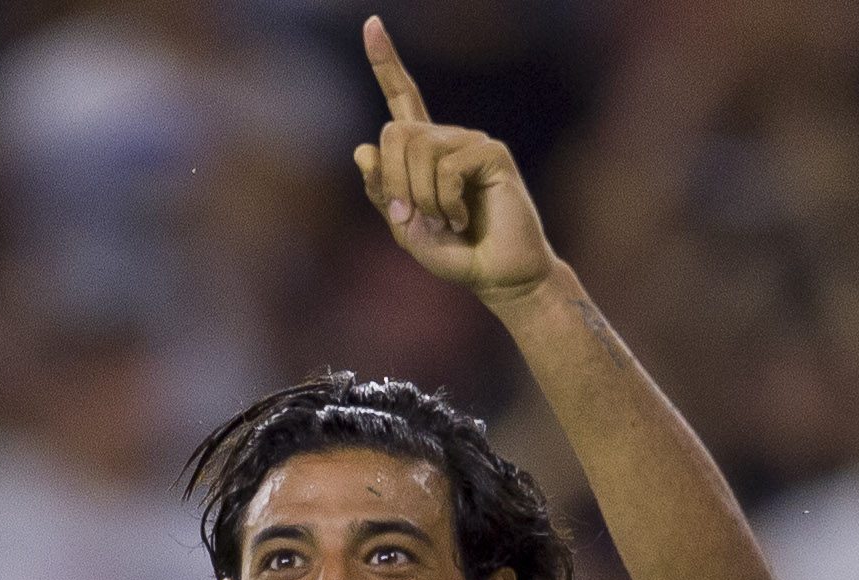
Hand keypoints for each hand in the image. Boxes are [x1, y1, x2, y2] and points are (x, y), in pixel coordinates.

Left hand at [351, 16, 555, 301]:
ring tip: (443, 221)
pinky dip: (444, 203)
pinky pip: (446, 168)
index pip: (402, 97)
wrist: (496, 275)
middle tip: (413, 218)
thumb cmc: (452, 253)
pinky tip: (462, 219)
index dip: (386, 61)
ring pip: (417, 149)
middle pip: (394, 132)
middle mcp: (446, 138)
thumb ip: (382, 193)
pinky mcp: (492, 153)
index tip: (371, 23)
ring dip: (420, 198)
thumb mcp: (404, 228)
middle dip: (393, 182)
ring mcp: (471, 141)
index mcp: (422, 150)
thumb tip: (362, 148)